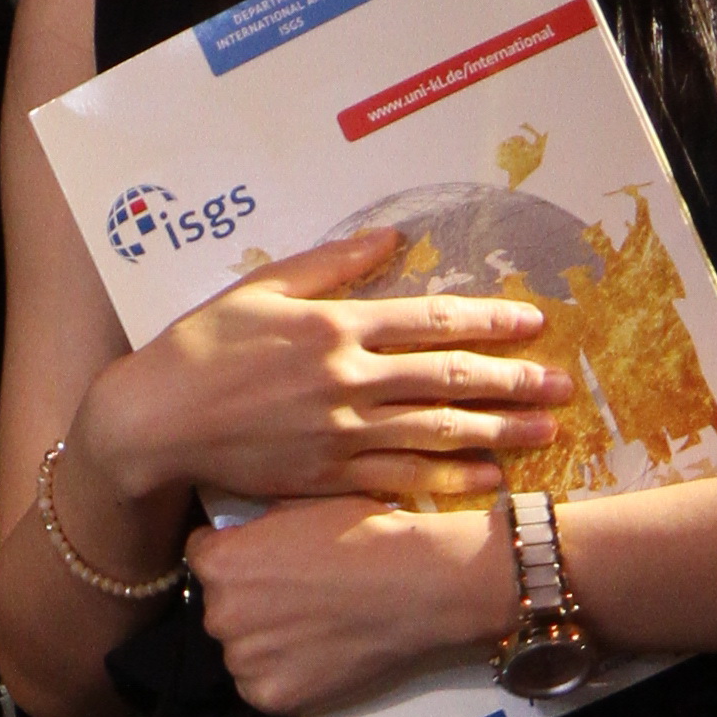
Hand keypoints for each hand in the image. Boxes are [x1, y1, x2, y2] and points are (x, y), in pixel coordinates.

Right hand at [82, 227, 567, 513]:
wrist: (154, 422)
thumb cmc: (200, 347)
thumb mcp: (261, 288)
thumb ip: (330, 265)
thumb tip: (392, 236)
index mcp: (335, 327)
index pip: (432, 320)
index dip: (490, 320)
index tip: (534, 322)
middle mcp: (348, 381)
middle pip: (449, 380)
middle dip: (513, 382)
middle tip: (562, 386)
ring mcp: (341, 434)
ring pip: (436, 433)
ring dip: (499, 432)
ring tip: (546, 433)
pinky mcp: (327, 476)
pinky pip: (402, 478)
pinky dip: (449, 479)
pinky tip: (489, 479)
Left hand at [187, 491, 499, 716]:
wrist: (416, 584)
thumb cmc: (365, 536)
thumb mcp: (297, 507)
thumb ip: (255, 529)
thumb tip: (240, 538)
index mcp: (219, 563)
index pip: (201, 559)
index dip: (235, 558)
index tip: (262, 562)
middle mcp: (220, 614)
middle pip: (220, 609)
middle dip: (248, 602)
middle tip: (296, 597)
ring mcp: (245, 660)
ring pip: (241, 651)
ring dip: (264, 642)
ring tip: (313, 626)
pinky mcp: (271, 697)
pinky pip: (262, 687)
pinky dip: (283, 676)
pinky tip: (317, 654)